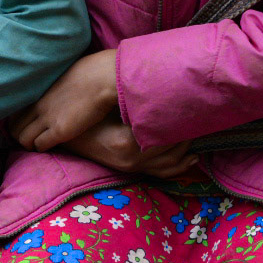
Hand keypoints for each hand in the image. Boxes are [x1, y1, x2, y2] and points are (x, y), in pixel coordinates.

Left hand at [8, 49, 118, 150]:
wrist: (103, 78)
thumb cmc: (90, 72)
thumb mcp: (63, 75)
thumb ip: (54, 85)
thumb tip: (58, 87)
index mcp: (38, 90)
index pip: (14, 111)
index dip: (18, 122)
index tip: (26, 126)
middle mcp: (38, 105)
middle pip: (14, 127)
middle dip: (20, 136)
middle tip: (32, 139)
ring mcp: (47, 118)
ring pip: (23, 139)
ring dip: (30, 145)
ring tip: (40, 145)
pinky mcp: (60, 130)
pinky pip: (40, 145)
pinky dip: (42, 148)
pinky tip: (52, 145)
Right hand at [64, 112, 199, 179]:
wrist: (66, 136)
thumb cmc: (86, 116)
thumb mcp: (106, 106)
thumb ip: (132, 102)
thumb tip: (163, 90)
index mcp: (127, 142)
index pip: (165, 133)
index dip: (179, 120)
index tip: (189, 105)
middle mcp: (133, 160)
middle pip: (172, 149)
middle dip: (187, 132)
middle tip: (196, 115)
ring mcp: (133, 168)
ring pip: (171, 163)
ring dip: (186, 148)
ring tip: (194, 130)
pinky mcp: (133, 170)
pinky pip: (163, 172)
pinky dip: (180, 165)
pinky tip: (191, 157)